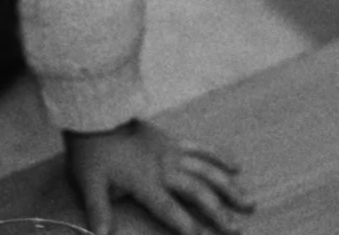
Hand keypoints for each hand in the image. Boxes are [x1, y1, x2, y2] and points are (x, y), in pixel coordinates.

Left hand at [65, 120, 253, 234]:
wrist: (95, 114)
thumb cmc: (91, 151)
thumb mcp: (89, 183)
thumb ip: (98, 210)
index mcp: (144, 181)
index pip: (169, 209)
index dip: (187, 225)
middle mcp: (164, 168)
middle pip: (198, 191)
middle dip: (219, 212)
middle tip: (237, 229)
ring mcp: (171, 152)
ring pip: (207, 170)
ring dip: (229, 187)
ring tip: (249, 203)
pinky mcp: (172, 140)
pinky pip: (201, 148)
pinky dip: (219, 156)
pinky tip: (237, 166)